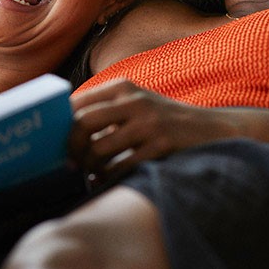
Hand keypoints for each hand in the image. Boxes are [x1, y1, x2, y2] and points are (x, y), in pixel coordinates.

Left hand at [69, 79, 230, 179]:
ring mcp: (149, 123)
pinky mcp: (162, 146)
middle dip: (69, 148)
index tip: (53, 141)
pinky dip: (108, 178)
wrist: (215, 129)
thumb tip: (62, 132)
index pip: (76, 101)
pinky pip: (122, 167)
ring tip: (89, 174)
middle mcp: (134, 101)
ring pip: (99, 150)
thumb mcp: (137, 104)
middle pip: (82, 123)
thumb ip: (106, 110)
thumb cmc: (166, 121)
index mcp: (123, 87)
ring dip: (88, 168)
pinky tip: (106, 181)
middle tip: (68, 163)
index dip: (59, 124)